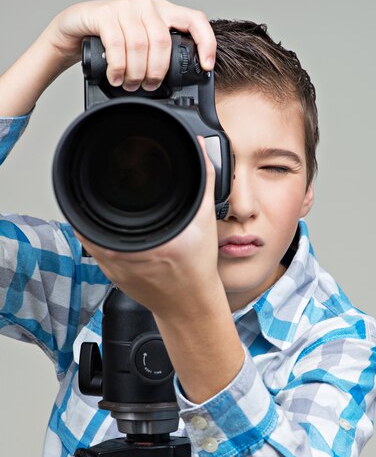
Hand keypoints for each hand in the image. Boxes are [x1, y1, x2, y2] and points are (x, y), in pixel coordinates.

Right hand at [0, 0, 215, 115]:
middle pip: (163, 42)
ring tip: (129, 85)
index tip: (206, 66)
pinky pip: (117, 44)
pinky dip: (118, 67)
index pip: (195, 20)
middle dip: (157, 72)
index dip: (205, 43)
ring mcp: (126, 6)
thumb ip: (159, 57)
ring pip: (140, 45)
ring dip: (135, 73)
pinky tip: (115, 77)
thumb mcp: (141, 49)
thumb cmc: (112, 43)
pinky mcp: (105, 13)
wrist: (76, 30)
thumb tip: (179, 87)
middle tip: (148, 87)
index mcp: (163, 13)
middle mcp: (147, 5)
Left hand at [75, 137, 219, 318]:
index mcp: (151, 241)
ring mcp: (113, 267)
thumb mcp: (205, 223)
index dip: (100, 185)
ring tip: (98, 199)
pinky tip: (104, 223)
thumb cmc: (198, 270)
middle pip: (94, 215)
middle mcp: (126, 254)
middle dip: (95, 195)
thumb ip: (204, 182)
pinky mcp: (110, 274)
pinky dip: (94, 231)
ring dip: (91, 213)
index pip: (112, 207)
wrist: (189, 306)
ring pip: (88, 231)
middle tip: (99, 179)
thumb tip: (200, 150)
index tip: (100, 173)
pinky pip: (92, 246)